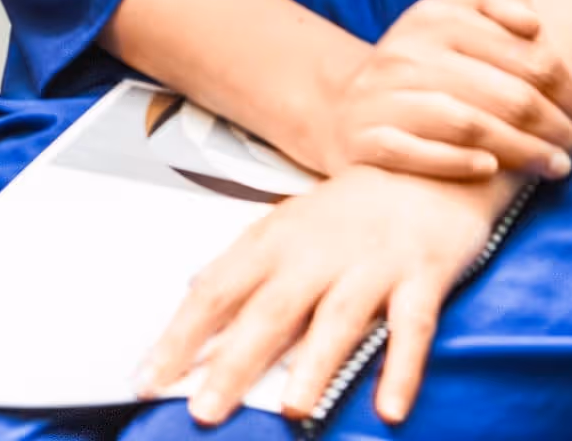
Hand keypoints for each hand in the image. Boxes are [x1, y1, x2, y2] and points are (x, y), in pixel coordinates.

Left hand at [138, 162, 519, 426]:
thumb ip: (248, 267)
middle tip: (204, 410)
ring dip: (314, 365)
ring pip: (337, 318)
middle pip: (268, 312)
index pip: (215, 292)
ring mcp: (370, 264)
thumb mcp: (286, 226)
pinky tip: (390, 408)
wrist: (424, 161)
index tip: (147, 379)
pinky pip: (412, 329)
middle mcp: (316, 253)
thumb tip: (194, 297)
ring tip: (292, 408)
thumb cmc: (347, 209)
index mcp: (273, 241)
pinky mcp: (421, 276)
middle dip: (234, 363)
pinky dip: (403, 368)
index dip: (180, 337)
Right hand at [319, 0, 571, 183]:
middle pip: (509, 96)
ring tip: (557, 166)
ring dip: (526, 152)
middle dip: (558, 125)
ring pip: (471, 126)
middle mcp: (406, 52)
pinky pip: (416, 153)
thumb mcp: (453, 13)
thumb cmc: (425, 62)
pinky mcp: (365, 138)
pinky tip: (491, 170)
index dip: (571, 87)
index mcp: (435, 17)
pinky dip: (457, 162)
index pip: (528, 55)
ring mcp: (381, 96)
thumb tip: (531, 22)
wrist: (349, 107)